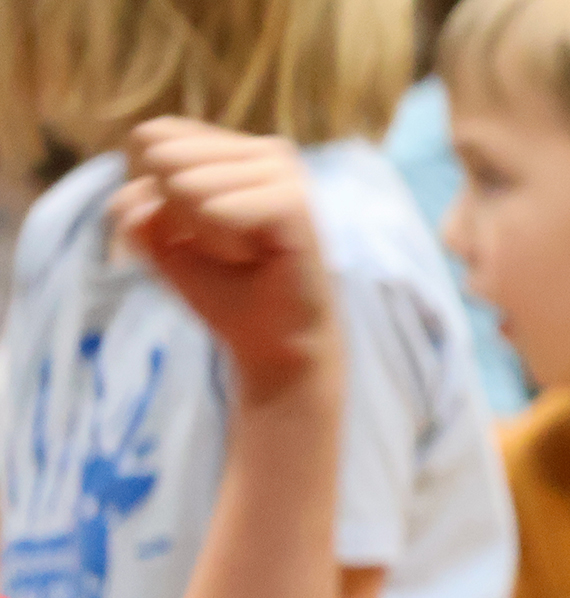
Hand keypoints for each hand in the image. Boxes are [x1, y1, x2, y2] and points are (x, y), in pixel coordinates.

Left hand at [108, 119, 338, 400]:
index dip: (151, 193)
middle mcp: (264, 149)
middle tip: (223, 246)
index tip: (193, 231)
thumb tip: (139, 195)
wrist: (273, 344)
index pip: (151, 137)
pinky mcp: (294, 200)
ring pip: (184, 185)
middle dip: (175, 214)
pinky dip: (221, 244)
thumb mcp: (157, 240)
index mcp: (235, 148)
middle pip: (163, 158)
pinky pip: (214, 209)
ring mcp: (284, 171)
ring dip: (202, 234)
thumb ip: (131, 204)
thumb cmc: (222, 289)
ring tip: (244, 254)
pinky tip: (257, 258)